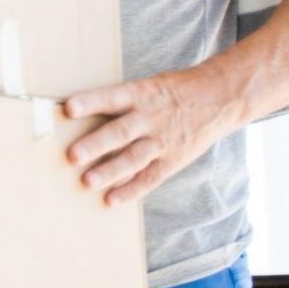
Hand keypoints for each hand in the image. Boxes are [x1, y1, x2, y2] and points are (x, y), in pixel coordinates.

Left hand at [62, 69, 244, 206]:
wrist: (219, 98)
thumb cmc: (170, 93)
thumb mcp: (147, 87)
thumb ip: (118, 103)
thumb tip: (77, 119)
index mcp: (141, 94)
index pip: (112, 97)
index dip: (91, 102)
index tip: (69, 108)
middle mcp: (150, 118)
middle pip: (121, 132)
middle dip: (96, 145)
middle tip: (72, 155)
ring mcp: (162, 141)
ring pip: (134, 158)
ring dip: (110, 172)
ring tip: (87, 182)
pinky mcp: (173, 160)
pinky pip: (150, 178)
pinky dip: (131, 190)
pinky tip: (111, 200)